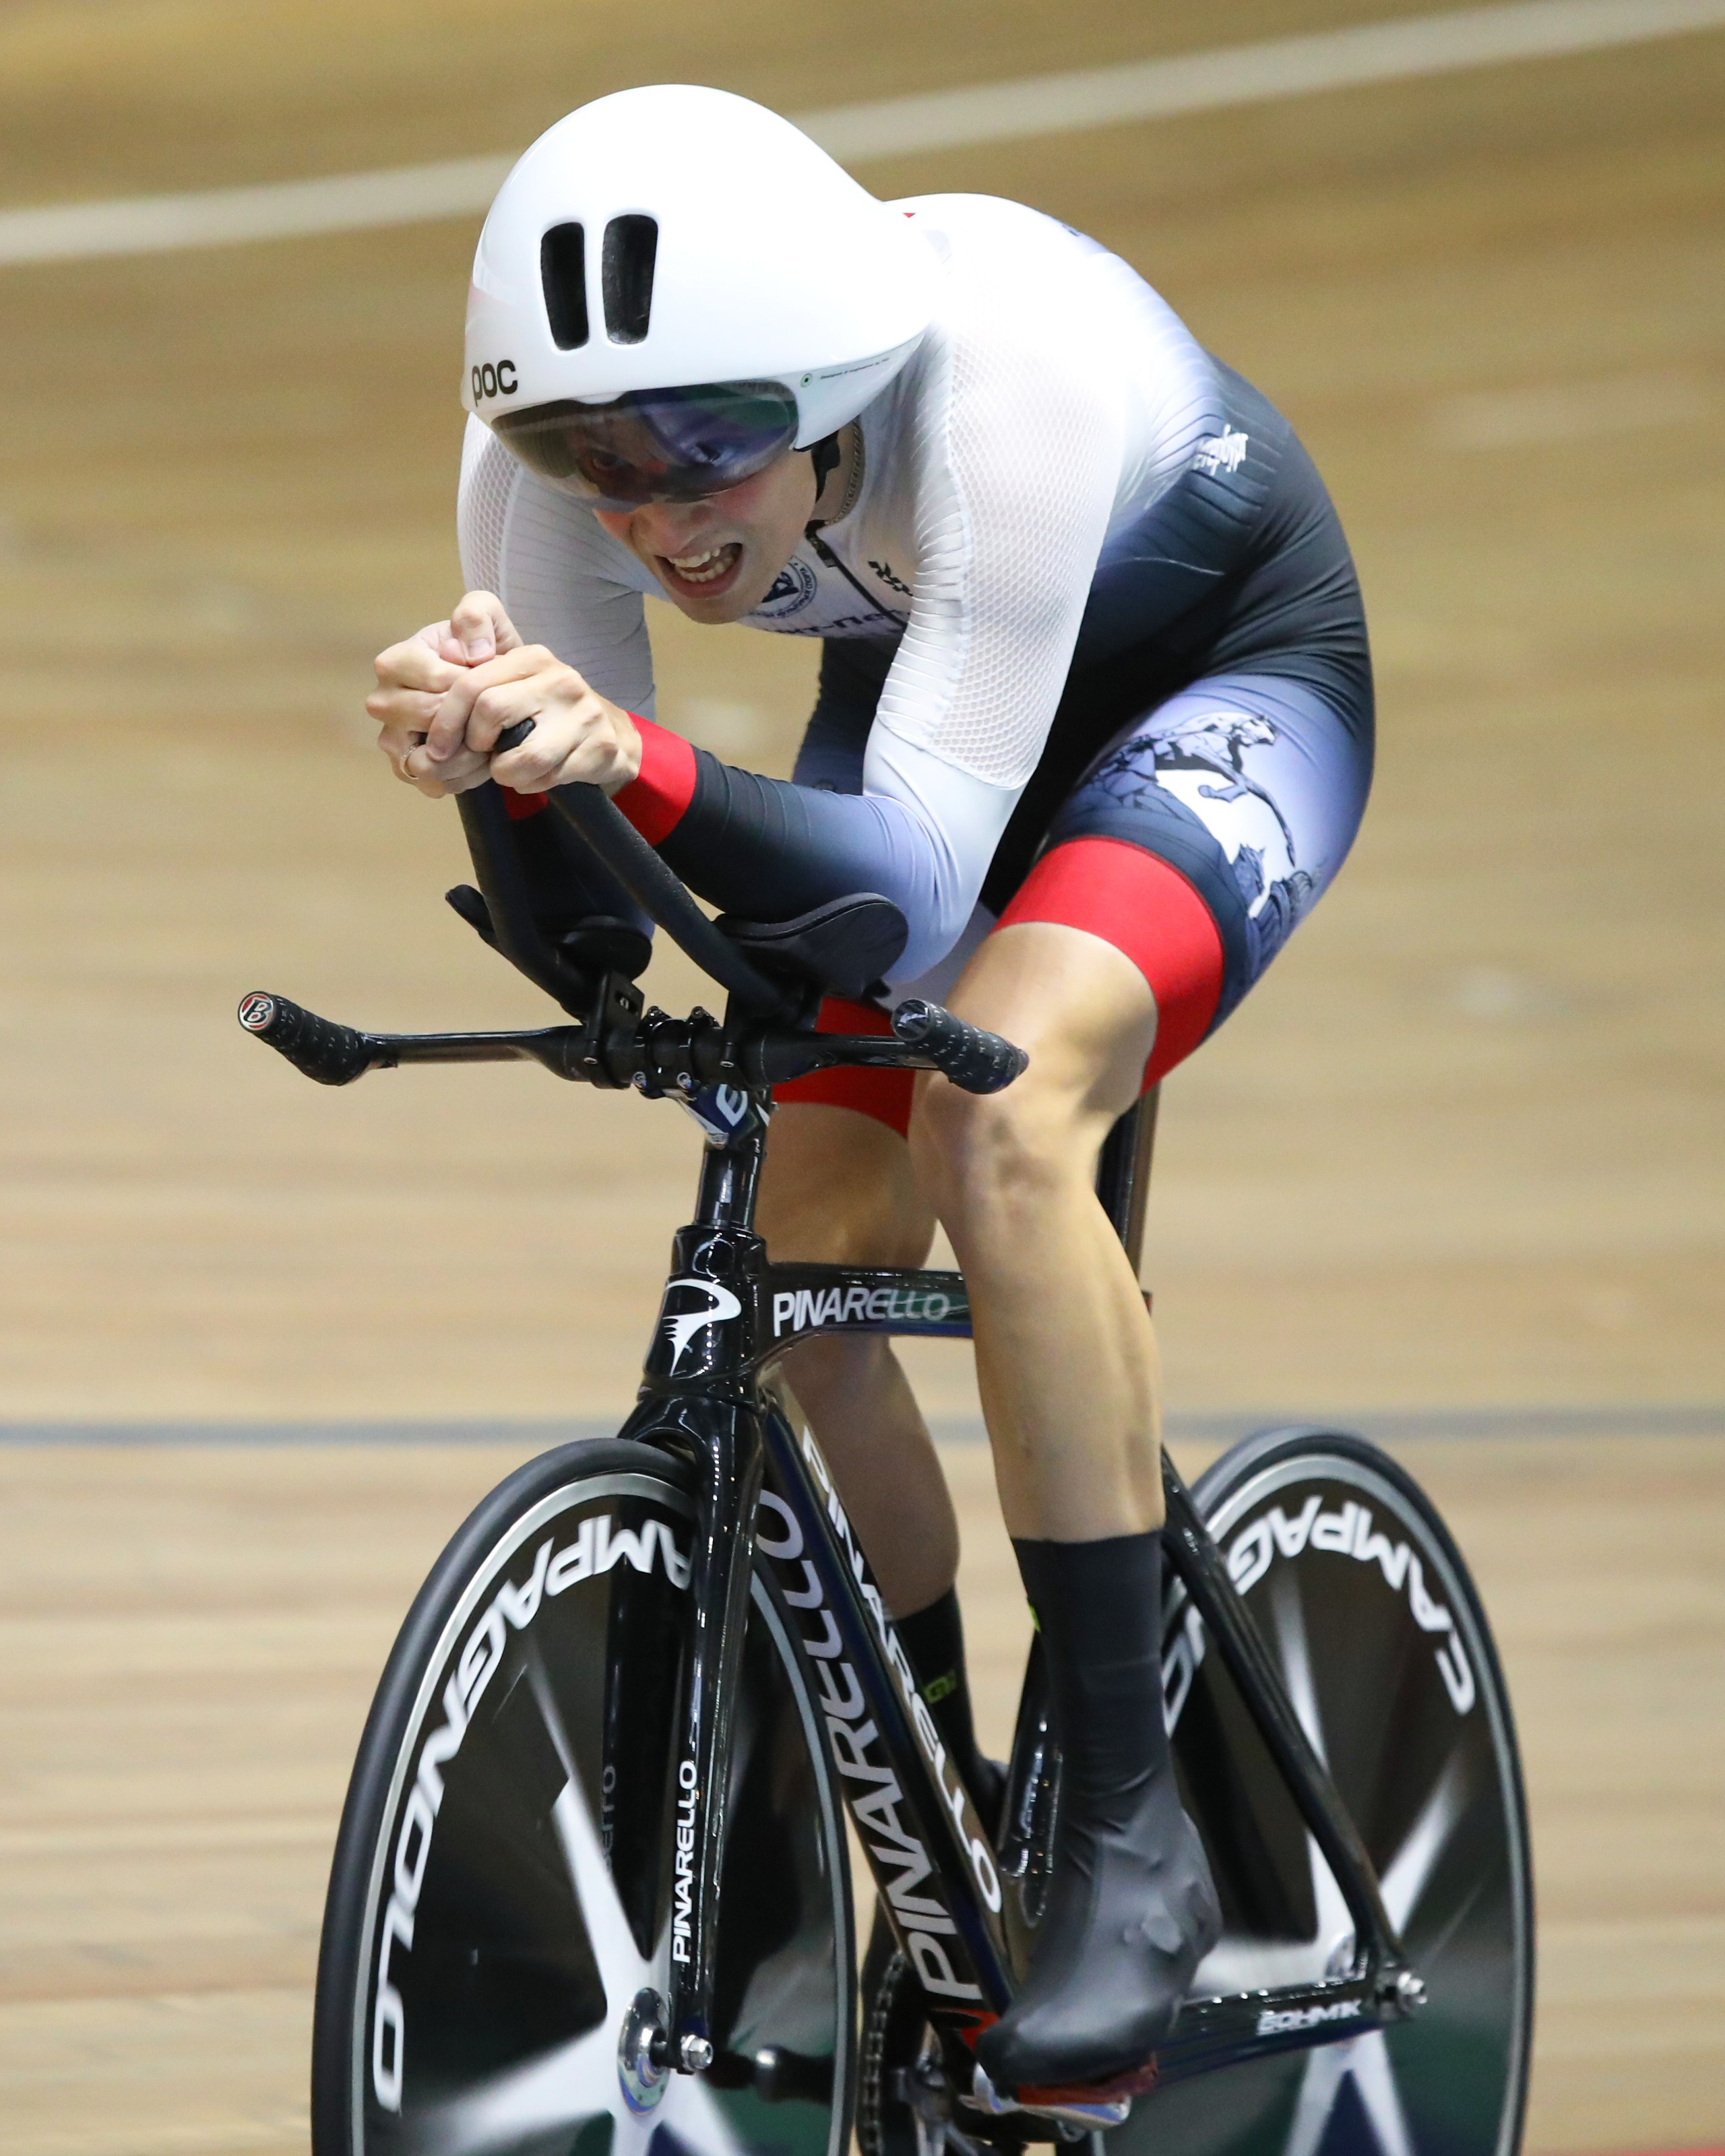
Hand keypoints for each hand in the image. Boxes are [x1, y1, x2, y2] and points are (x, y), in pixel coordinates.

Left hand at [367, 590, 641, 798]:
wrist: (610, 736)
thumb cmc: (545, 711)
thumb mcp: (510, 681)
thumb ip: (471, 676)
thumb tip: (442, 671)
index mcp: (531, 657)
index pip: (471, 684)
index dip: (446, 720)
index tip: (436, 746)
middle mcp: (559, 678)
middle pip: (490, 711)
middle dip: (473, 745)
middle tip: (478, 754)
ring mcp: (583, 713)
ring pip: (519, 755)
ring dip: (502, 771)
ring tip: (507, 768)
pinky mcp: (600, 748)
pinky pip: (546, 777)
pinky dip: (531, 783)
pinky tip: (536, 775)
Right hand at [368, 591, 521, 797]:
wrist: (493, 692)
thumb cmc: (484, 654)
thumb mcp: (488, 620)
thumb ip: (476, 616)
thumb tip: (469, 654)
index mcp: (396, 662)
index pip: (431, 678)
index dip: (467, 684)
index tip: (486, 682)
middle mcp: (384, 700)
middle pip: (425, 716)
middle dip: (467, 719)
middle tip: (492, 715)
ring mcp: (391, 737)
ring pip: (423, 755)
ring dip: (465, 754)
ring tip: (490, 741)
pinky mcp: (405, 768)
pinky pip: (430, 781)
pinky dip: (461, 777)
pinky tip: (480, 763)